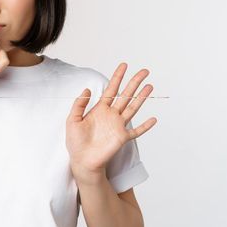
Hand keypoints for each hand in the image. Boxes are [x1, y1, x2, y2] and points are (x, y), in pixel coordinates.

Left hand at [65, 62, 157, 179]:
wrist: (82, 161)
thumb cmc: (75, 142)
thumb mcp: (72, 120)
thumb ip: (79, 104)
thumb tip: (87, 89)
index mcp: (100, 109)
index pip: (111, 89)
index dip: (117, 77)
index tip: (124, 65)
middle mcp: (111, 115)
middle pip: (126, 95)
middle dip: (134, 82)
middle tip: (144, 71)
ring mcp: (118, 126)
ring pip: (133, 108)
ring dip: (141, 97)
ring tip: (150, 86)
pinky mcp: (122, 138)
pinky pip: (136, 131)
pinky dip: (145, 126)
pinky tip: (153, 119)